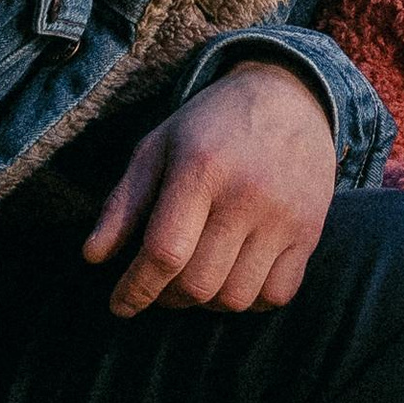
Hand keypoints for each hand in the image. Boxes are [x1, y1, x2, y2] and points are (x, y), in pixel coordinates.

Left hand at [84, 61, 336, 317]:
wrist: (290, 97)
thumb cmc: (212, 125)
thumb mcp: (158, 147)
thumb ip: (124, 202)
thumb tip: (93, 257)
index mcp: (201, 169)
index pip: (164, 252)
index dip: (136, 289)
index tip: (120, 305)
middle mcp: (247, 195)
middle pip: (198, 284)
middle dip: (167, 298)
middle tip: (159, 285)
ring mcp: (284, 217)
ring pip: (236, 297)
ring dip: (207, 303)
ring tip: (196, 280)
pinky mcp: (310, 231)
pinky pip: (277, 295)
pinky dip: (250, 301)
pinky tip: (235, 278)